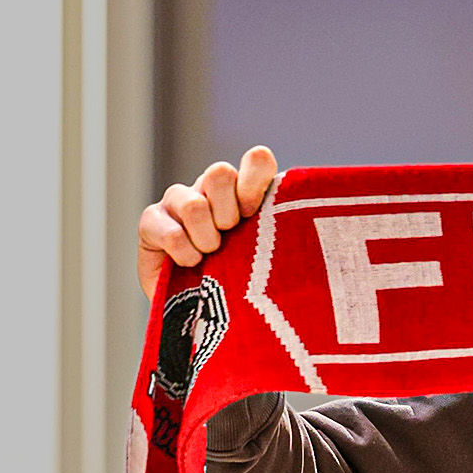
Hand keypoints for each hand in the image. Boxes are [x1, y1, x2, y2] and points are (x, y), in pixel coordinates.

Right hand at [137, 146, 277, 300]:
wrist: (203, 313)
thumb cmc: (244, 281)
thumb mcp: (268, 257)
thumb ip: (283, 233)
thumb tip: (320, 228)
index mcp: (245, 190)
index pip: (256, 160)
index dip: (255, 180)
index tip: (254, 213)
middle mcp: (211, 189)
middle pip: (219, 172)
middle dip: (228, 212)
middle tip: (230, 236)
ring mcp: (179, 201)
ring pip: (193, 203)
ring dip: (205, 237)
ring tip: (210, 256)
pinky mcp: (152, 221)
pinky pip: (167, 229)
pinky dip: (183, 251)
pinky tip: (190, 263)